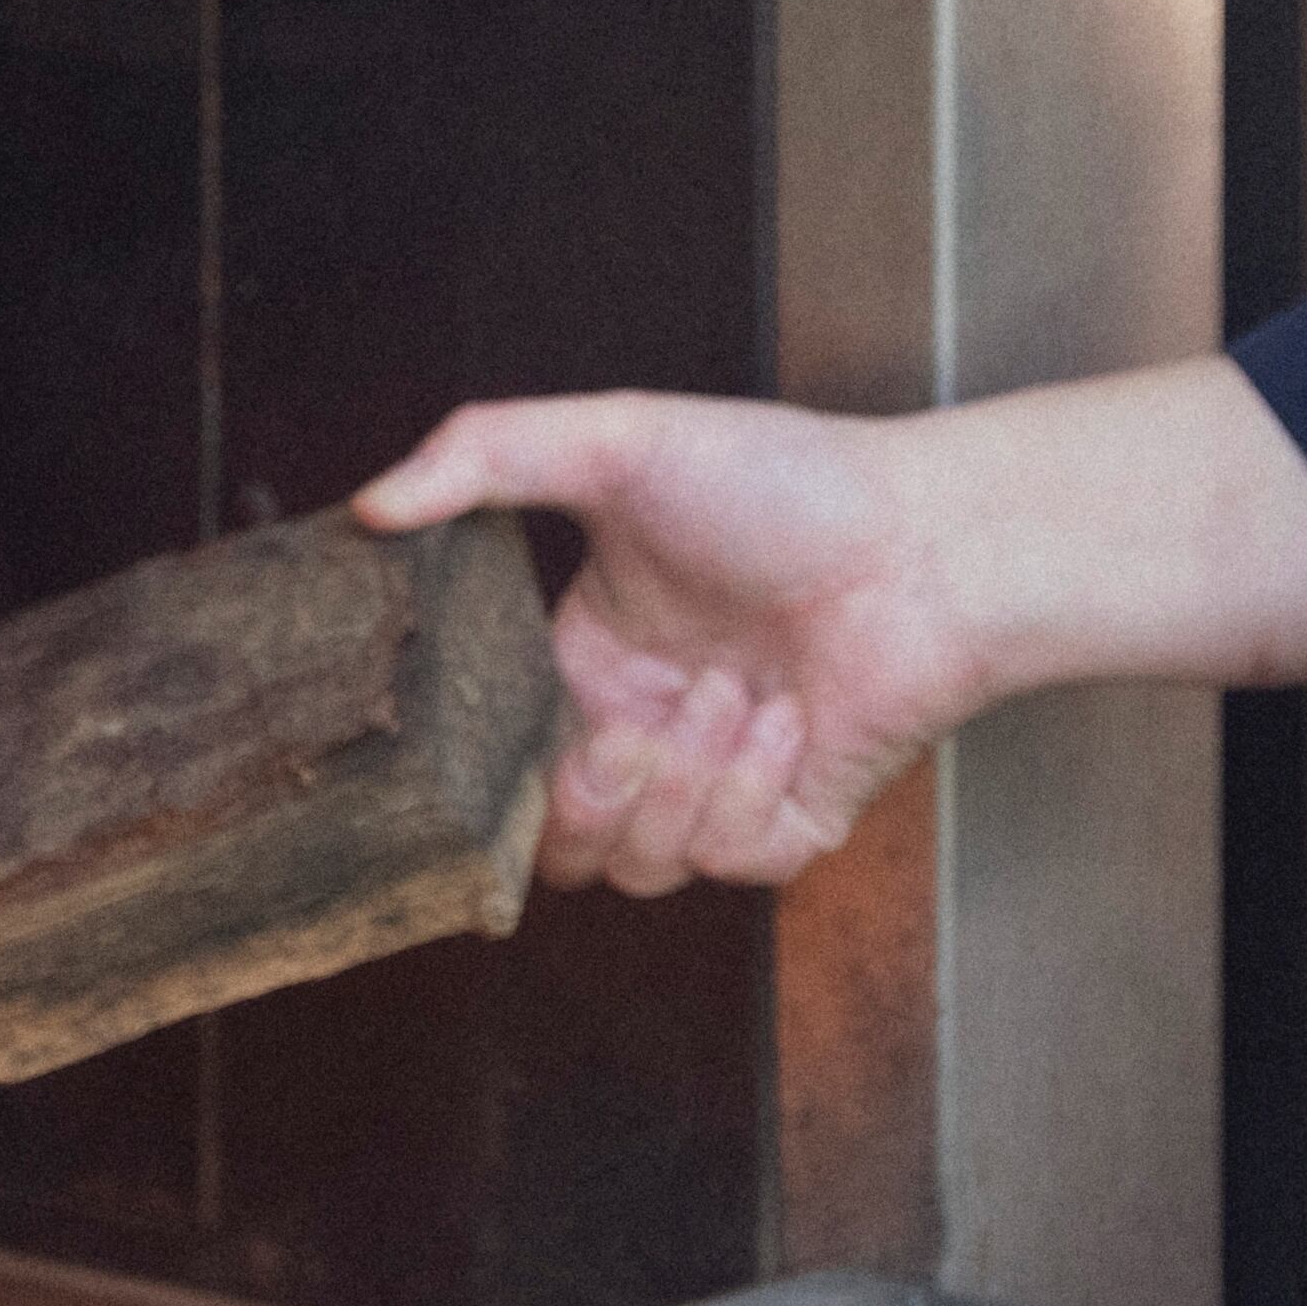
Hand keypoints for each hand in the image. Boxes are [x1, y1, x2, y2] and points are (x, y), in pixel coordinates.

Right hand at [355, 392, 980, 895]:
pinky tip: (792, 716)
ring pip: (636, 865)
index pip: (503, 762)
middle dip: (589, 793)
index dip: (500, 768)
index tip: (530, 725)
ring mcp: (717, 785)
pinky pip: (727, 862)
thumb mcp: (623, 440)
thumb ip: (488, 453)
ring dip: (686, 776)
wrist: (933, 541)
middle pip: (559, 843)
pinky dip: (754, 790)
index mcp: (591, 659)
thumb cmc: (793, 482)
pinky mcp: (788, 825)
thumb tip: (373, 506)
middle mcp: (647, 730)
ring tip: (740, 688)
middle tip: (638, 725)